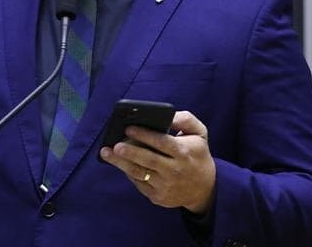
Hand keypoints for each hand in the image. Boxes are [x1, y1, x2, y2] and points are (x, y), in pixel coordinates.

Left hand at [99, 110, 215, 213]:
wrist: (204, 188)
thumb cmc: (197, 154)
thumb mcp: (199, 133)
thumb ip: (185, 119)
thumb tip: (168, 114)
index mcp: (183, 152)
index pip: (162, 142)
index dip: (145, 135)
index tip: (128, 127)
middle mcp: (174, 170)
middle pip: (148, 160)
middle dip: (130, 151)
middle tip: (115, 144)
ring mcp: (165, 186)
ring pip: (139, 173)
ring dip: (121, 163)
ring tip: (106, 152)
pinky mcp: (158, 197)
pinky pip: (139, 183)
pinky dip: (128, 173)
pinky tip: (119, 163)